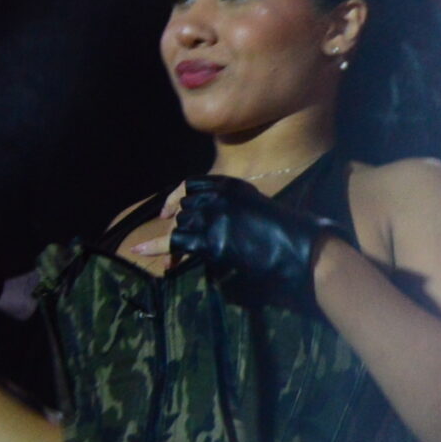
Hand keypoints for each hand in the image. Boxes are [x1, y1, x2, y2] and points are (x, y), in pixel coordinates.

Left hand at [163, 176, 338, 305]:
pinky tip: (141, 251)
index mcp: (233, 186)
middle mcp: (219, 197)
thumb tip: (214, 219)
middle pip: (183, 207)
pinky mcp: (210, 241)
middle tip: (167, 244)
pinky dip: (156, 247)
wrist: (299, 249)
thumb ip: (236, 207)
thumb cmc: (288, 232)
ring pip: (179, 225)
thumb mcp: (258, 208)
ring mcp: (214, 218)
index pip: (192, 184)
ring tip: (165, 257)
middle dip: (175, 225)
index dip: (175, 198)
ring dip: (171, 241)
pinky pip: (174, 242)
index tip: (167, 211)